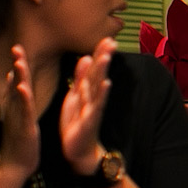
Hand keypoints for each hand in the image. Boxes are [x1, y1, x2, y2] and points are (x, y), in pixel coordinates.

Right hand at [0, 44, 40, 178]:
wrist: (15, 165)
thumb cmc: (19, 141)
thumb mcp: (19, 116)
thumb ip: (17, 99)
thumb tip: (16, 81)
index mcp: (17, 107)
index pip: (17, 82)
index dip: (18, 65)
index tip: (19, 48)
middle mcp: (15, 110)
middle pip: (16, 84)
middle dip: (17, 65)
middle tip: (17, 47)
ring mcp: (18, 118)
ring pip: (19, 95)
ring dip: (19, 78)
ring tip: (19, 61)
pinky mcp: (24, 128)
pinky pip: (24, 112)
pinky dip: (23, 99)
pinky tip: (23, 88)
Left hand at [61, 38, 114, 173]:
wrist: (79, 150)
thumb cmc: (77, 123)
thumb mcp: (76, 98)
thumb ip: (81, 78)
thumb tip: (86, 57)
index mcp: (86, 92)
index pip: (94, 69)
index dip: (100, 54)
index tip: (107, 37)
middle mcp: (92, 98)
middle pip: (98, 74)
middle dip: (104, 57)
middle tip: (111, 40)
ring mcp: (92, 108)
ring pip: (97, 87)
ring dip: (102, 71)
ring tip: (105, 57)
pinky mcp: (89, 121)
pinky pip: (96, 105)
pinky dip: (101, 94)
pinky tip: (106, 83)